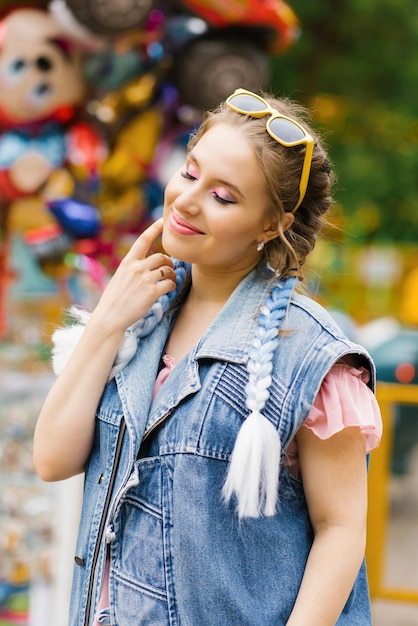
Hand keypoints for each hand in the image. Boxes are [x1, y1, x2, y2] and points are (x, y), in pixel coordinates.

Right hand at [92, 219, 176, 334]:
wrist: (110, 317)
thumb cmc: (114, 299)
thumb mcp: (119, 278)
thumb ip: (133, 269)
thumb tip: (148, 265)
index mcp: (127, 262)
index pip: (143, 240)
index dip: (154, 228)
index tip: (163, 221)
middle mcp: (137, 268)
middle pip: (161, 257)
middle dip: (168, 262)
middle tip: (169, 269)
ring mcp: (145, 280)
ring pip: (168, 270)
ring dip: (172, 274)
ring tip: (170, 279)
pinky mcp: (152, 292)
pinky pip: (170, 284)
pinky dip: (172, 286)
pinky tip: (168, 289)